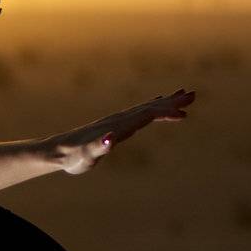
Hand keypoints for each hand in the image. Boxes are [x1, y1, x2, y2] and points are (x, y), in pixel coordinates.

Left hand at [51, 88, 195, 174]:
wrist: (57, 151)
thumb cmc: (73, 156)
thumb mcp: (86, 155)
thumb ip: (98, 147)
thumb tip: (111, 139)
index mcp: (118, 126)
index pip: (146, 115)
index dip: (165, 112)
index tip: (185, 112)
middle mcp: (119, 120)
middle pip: (149, 107)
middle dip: (171, 102)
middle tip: (194, 94)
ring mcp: (117, 121)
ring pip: (145, 108)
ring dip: (165, 103)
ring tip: (183, 96)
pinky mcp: (114, 126)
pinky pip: (138, 113)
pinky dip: (151, 108)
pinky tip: (156, 107)